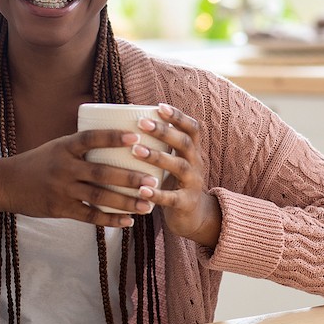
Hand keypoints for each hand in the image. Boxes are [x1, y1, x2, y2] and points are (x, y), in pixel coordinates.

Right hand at [0, 130, 160, 227]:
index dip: (112, 137)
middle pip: (101, 172)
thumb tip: (118, 139)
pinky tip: (128, 222)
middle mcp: (64, 167)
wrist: (7, 184)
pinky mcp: (60, 209)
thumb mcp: (57, 147)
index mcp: (64, 147)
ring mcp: (62, 190)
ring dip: (125, 202)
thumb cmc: (38, 163)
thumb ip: (82, 146)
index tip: (135, 138)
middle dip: (129, 178)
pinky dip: (110, 220)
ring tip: (147, 205)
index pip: (90, 138)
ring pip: (99, 197)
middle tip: (152, 181)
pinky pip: (89, 216)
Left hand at [129, 103, 221, 247]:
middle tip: (141, 123)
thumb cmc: (173, 182)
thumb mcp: (170, 161)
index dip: (178, 117)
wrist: (193, 217)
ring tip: (136, 151)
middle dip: (164, 132)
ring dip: (157, 157)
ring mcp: (193, 184)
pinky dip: (157, 194)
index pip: (192, 128)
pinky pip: (172, 198)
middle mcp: (196, 164)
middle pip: (185, 143)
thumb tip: (127, 112)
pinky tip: (141, 190)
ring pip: (179, 167)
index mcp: (191, 151)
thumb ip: (157, 143)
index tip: (160, 106)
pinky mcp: (186, 204)